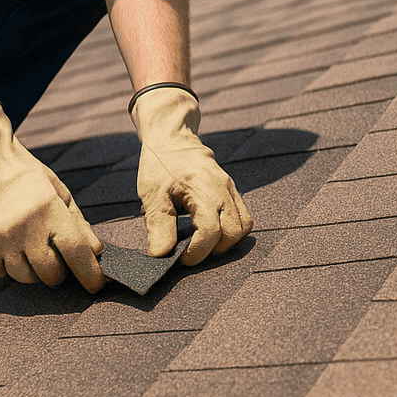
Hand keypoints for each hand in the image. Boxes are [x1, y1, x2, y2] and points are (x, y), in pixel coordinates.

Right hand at [0, 100, 104, 291]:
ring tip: (32, 253)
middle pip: (50, 272)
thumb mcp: (59, 192)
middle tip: (58, 262)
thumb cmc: (28, 177)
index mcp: (51, 211)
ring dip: (33, 272)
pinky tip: (10, 251)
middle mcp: (26, 227)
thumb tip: (96, 251)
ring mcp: (1, 238)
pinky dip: (7, 268)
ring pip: (24, 277)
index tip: (96, 285)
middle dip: (58, 273)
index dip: (89, 273)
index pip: (76, 252)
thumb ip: (78, 222)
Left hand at [130, 85, 253, 264]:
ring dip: (226, 241)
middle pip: (233, 233)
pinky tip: (210, 229)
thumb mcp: (153, 195)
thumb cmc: (160, 165)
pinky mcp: (232, 190)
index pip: (210, 232)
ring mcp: (231, 189)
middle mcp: (223, 190)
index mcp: (203, 190)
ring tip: (202, 242)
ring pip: (244, 226)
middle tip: (191, 251)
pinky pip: (243, 216)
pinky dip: (231, 229)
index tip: (180, 258)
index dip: (196, 252)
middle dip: (213, 250)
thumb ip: (158, 226)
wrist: (173, 139)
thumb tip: (161, 256)